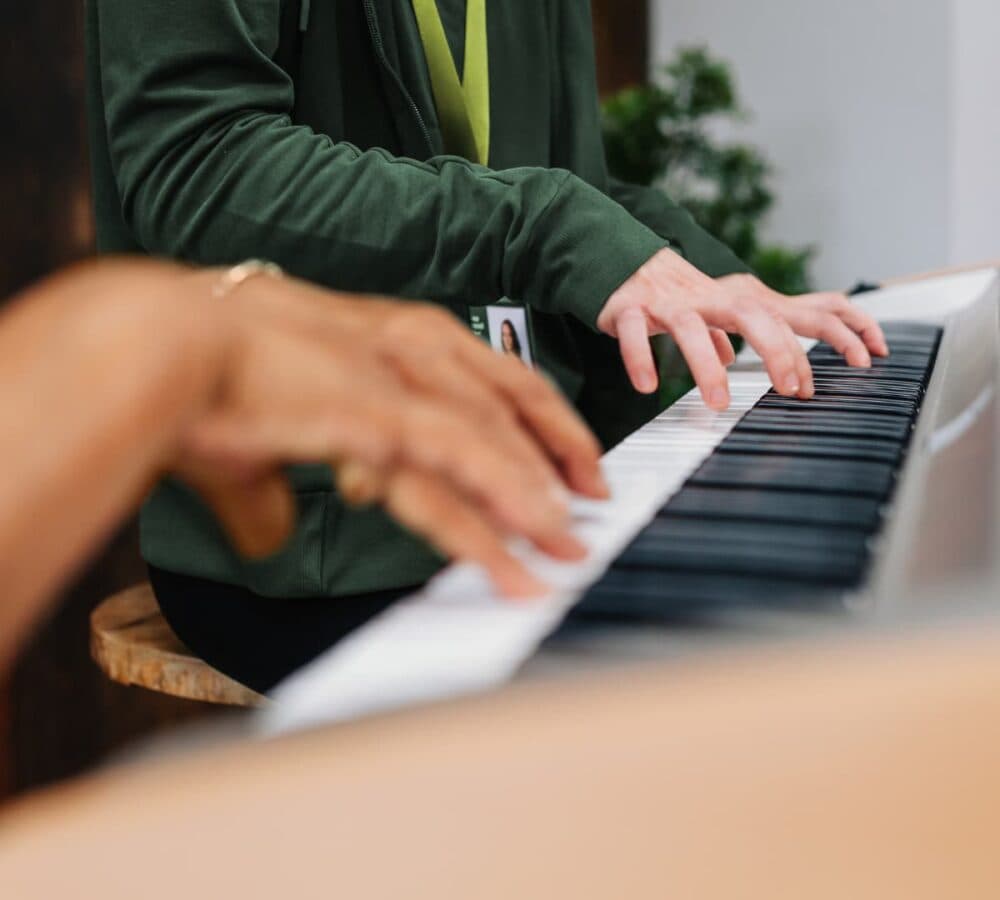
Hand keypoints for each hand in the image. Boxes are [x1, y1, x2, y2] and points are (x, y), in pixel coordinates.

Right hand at [171, 272, 606, 596]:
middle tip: (588, 505)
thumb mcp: (259, 435)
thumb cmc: (206, 377)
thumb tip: (273, 535)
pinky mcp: (379, 423)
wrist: (166, 341)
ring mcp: (400, 385)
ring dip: (532, 504)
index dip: (533, 423)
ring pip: (491, 449)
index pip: (490, 379)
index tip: (559, 463)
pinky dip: (488, 527)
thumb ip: (275, 491)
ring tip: (565, 554)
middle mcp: (412, 352)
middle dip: (556, 460)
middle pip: (511, 408)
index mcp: (395, 338)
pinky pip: (452, 483)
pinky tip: (516, 561)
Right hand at [597, 249, 888, 409]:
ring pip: (689, 329)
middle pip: (747, 314)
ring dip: (706, 367)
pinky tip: (647, 385)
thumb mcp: (699, 308)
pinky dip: (639, 358)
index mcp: (722, 300)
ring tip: (718, 402)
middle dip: (774, 350)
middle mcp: (698, 299)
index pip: (770, 320)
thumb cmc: (664, 290)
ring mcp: (662, 303)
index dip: (792, 353)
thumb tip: (730, 355)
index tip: (802, 390)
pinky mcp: (626, 310)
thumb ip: (718, 331)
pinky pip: (634, 333)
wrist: (615, 256)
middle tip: (787, 389)